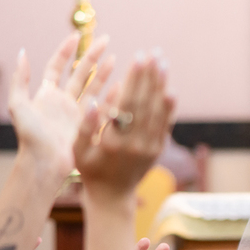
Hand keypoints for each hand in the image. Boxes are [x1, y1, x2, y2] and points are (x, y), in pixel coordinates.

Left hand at [10, 34, 113, 184]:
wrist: (45, 162)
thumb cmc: (30, 137)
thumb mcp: (18, 105)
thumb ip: (20, 79)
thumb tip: (22, 53)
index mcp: (47, 95)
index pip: (57, 67)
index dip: (66, 51)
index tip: (77, 36)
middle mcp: (64, 102)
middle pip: (80, 73)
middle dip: (92, 55)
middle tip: (106, 41)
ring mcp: (78, 113)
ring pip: (94, 87)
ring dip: (105, 72)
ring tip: (116, 58)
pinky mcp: (90, 125)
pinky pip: (104, 106)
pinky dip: (113, 95)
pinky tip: (122, 84)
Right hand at [75, 53, 174, 198]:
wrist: (112, 196)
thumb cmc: (89, 170)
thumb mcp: (78, 151)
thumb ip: (85, 127)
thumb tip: (94, 102)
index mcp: (115, 140)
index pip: (129, 103)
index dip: (135, 79)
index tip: (138, 57)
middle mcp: (136, 143)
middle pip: (147, 103)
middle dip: (150, 76)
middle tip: (154, 53)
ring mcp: (150, 147)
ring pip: (159, 111)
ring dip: (162, 86)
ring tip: (163, 63)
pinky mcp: (158, 150)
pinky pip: (166, 124)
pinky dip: (169, 107)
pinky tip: (170, 90)